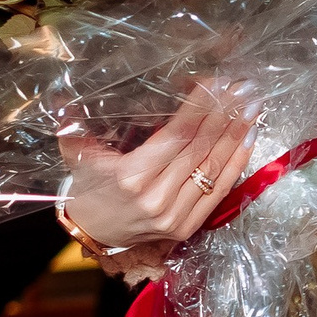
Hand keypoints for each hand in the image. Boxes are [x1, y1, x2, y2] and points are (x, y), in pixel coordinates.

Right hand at [60, 81, 260, 251]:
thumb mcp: (78, 154)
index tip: (217, 83)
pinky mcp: (187, 226)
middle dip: (225, 114)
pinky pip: (219, 190)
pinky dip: (237, 162)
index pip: (177, 135)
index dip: (200, 108)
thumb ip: (74, 125)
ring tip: (253, 106)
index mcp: (131, 177)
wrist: (92, 232)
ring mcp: (175, 215)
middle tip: (243, 88)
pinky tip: (249, 137)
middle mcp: (156, 197)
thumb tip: (63, 95)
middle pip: (200, 148)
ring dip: (237, 134)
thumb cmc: (88, 186)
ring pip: (214, 167)